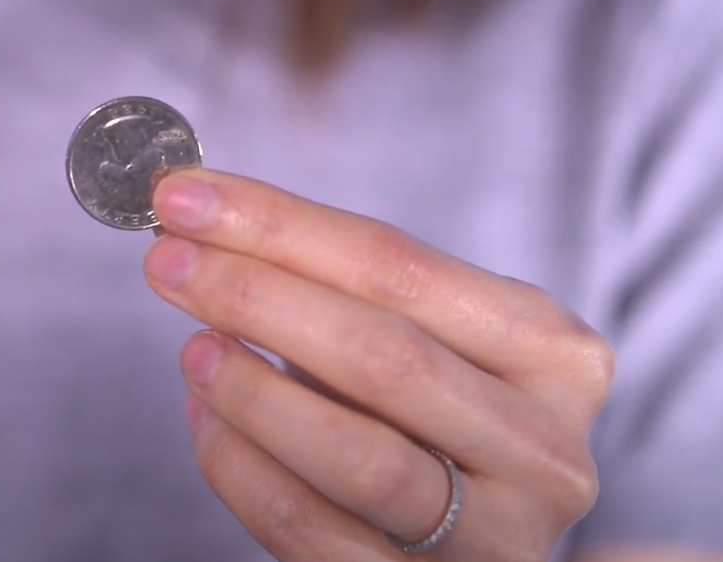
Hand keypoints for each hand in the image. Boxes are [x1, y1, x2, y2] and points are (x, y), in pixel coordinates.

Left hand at [143, 169, 613, 561]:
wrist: (470, 543)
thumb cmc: (430, 415)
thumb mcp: (416, 336)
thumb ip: (332, 284)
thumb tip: (198, 218)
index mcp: (554, 354)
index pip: (400, 267)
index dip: (279, 225)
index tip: (184, 195)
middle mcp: (544, 449)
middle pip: (383, 355)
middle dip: (255, 295)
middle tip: (168, 261)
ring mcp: (497, 536)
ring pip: (358, 457)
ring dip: (252, 391)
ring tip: (192, 349)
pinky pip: (310, 528)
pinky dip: (240, 469)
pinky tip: (206, 422)